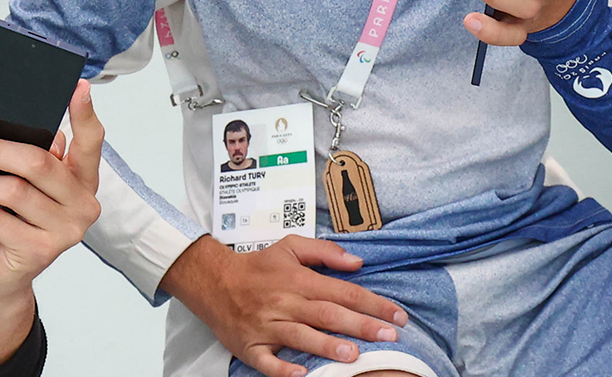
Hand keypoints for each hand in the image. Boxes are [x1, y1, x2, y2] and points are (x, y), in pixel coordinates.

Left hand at [0, 80, 103, 367]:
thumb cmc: (6, 221)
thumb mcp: (15, 184)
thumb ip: (21, 156)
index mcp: (82, 179)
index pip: (92, 141)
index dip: (85, 114)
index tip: (78, 86)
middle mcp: (83, 204)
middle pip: (37, 162)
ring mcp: (66, 231)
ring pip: (12, 191)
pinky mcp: (41, 252)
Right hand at [161, 234, 405, 376]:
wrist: (213, 280)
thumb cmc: (256, 267)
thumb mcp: (289, 246)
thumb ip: (324, 252)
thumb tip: (356, 262)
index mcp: (298, 280)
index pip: (343, 291)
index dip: (372, 303)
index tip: (398, 315)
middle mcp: (286, 303)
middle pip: (328, 314)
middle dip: (361, 325)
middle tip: (390, 336)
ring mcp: (268, 326)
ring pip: (302, 337)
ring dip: (327, 346)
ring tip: (354, 355)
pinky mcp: (251, 346)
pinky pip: (267, 362)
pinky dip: (283, 370)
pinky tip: (301, 374)